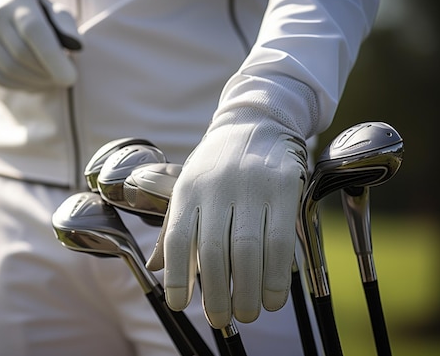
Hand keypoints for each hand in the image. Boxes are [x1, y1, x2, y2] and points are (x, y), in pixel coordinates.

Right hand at [0, 0, 81, 89]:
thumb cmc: (33, 12)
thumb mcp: (50, 8)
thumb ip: (65, 23)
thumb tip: (78, 46)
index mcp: (18, 4)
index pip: (33, 30)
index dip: (53, 58)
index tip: (72, 77)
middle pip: (23, 55)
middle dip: (48, 72)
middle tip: (66, 78)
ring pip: (12, 70)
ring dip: (38, 82)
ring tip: (53, 80)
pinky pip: (2, 79)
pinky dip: (24, 86)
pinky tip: (37, 83)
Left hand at [147, 108, 307, 327]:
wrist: (256, 121)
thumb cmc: (217, 165)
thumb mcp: (189, 187)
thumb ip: (174, 228)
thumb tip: (155, 269)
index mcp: (188, 190)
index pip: (176, 239)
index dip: (176, 276)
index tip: (179, 305)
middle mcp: (216, 188)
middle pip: (213, 252)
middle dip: (216, 294)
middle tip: (221, 319)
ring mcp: (251, 187)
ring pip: (248, 250)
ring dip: (247, 291)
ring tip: (247, 314)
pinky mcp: (283, 187)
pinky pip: (281, 240)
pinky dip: (277, 275)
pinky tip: (272, 297)